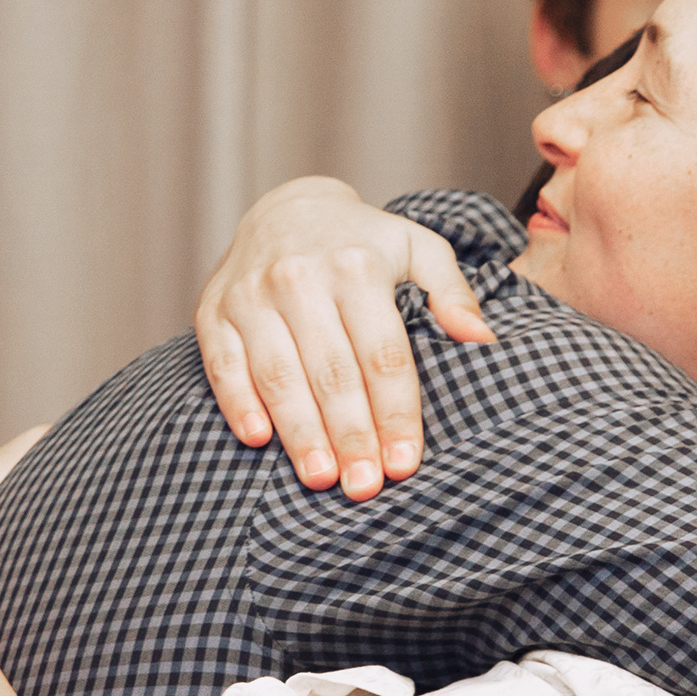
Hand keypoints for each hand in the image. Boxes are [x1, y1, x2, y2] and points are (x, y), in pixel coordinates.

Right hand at [192, 178, 494, 498]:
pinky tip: (259, 440)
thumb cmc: (361, 243)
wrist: (284, 208)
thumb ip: (453, 291)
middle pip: (331, 371)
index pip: (382, 354)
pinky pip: (224, 364)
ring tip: (319, 478)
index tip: (404, 464)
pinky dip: (238, 402)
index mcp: (357, 267)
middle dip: (350, 434)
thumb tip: (483, 339)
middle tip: (364, 487)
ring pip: (278, 373)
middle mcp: (300, 278)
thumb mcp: (417, 247)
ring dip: (299, 430)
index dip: (395, 413)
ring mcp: (251, 295)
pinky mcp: (214, 311)